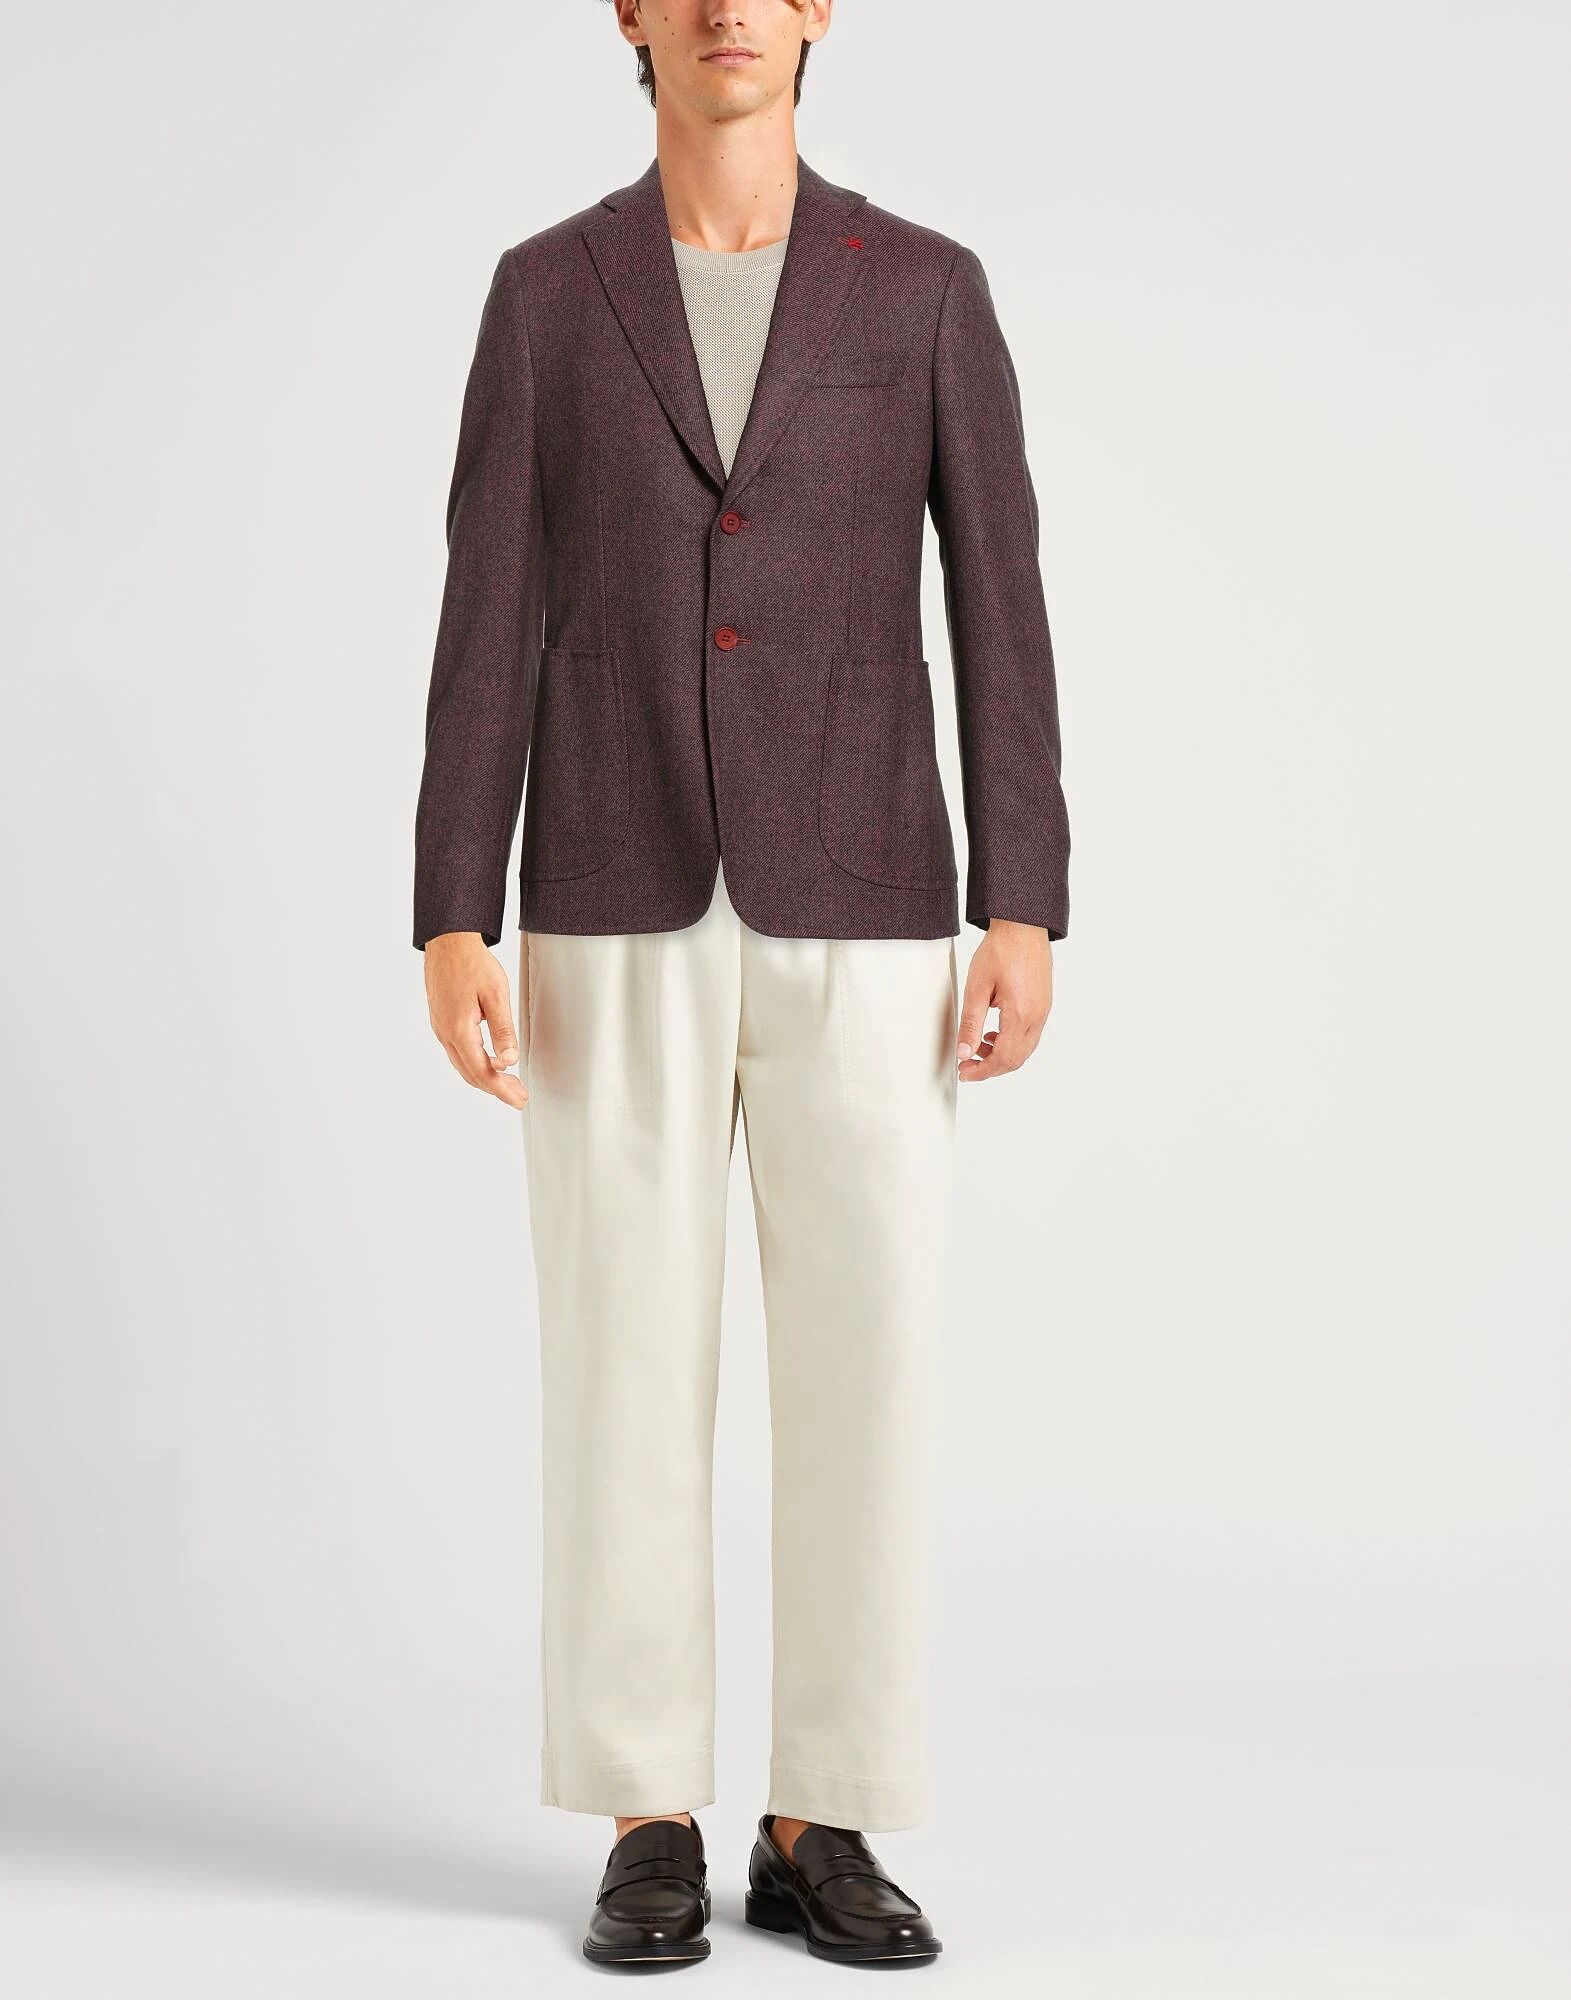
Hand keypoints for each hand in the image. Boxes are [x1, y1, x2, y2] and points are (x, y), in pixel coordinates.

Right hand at [424, 932, 526, 1107]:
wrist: (448, 941)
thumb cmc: (472, 963)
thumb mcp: (495, 995)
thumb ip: (503, 1030)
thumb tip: (509, 1061)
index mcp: (459, 1030)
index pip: (481, 1072)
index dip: (501, 1090)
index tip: (518, 1100)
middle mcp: (445, 1033)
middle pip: (471, 1073)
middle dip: (496, 1088)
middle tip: (519, 1095)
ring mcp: (440, 1028)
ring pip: (463, 1064)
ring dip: (486, 1076)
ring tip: (509, 1081)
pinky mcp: (441, 1020)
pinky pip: (458, 1051)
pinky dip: (475, 1062)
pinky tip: (491, 1058)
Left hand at [957, 920, 1053, 1081]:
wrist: (1023, 926)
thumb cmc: (1001, 950)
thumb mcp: (977, 988)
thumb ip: (971, 1024)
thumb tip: (964, 1052)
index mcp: (1021, 1015)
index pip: (1003, 1059)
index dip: (982, 1071)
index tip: (964, 1072)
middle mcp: (1037, 1017)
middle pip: (1016, 1059)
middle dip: (991, 1068)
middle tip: (967, 1065)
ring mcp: (1043, 1011)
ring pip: (1025, 1049)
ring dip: (1001, 1055)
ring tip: (979, 1046)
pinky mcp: (1043, 1004)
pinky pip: (1030, 1035)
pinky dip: (1012, 1042)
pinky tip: (995, 1032)